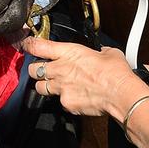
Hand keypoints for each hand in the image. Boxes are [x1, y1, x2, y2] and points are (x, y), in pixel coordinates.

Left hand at [20, 37, 148, 119]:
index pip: (38, 46)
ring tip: (56, 85)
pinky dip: (65, 100)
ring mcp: (61, 88)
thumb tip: (100, 52)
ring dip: (45, 85)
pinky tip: (75, 97)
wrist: (121, 94)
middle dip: (37, 69)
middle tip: (44, 69)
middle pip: (34, 69)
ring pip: (40, 87)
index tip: (27, 45)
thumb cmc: (116, 73)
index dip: (29, 45)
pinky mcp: (66, 103)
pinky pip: (59, 101)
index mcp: (69, 52)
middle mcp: (60, 69)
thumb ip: (98, 51)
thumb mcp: (108, 53)